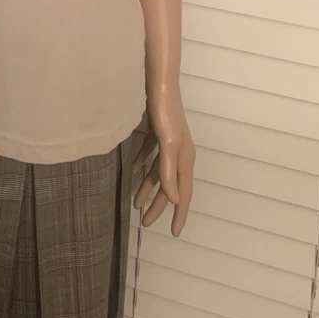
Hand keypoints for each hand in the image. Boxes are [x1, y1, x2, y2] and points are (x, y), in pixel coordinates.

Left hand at [133, 86, 194, 235]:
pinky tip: (134, 171)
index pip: (183, 194)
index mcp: (184, 159)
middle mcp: (179, 153)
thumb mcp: (167, 144)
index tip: (174, 234)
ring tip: (135, 203)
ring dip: (148, 188)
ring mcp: (168, 143)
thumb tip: (174, 199)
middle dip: (158, 206)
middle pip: (169, 187)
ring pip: (158, 173)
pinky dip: (143, 165)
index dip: (179, 214)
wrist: (159, 84)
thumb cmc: (165, 113)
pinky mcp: (158, 132)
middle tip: (145, 222)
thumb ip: (168, 171)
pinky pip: (150, 156)